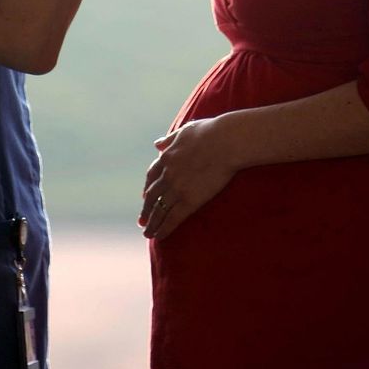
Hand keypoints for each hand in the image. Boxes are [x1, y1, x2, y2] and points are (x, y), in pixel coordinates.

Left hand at [139, 117, 236, 239]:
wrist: (226, 141)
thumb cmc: (211, 132)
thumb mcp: (185, 131)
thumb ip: (170, 140)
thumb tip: (156, 144)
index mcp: (166, 158)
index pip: (152, 176)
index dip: (148, 188)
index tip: (144, 197)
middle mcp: (167, 175)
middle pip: (151, 196)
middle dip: (146, 210)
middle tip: (142, 221)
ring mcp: (177, 188)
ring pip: (159, 210)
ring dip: (152, 223)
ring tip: (148, 233)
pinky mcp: (189, 200)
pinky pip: (172, 218)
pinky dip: (163, 228)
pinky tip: (159, 237)